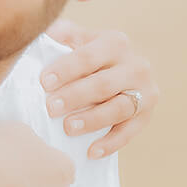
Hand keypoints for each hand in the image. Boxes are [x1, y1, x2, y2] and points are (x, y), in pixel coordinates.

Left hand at [42, 21, 158, 159]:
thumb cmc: (86, 55)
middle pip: (104, 84)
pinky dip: (111, 143)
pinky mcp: (146, 115)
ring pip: (119, 108)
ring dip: (92, 120)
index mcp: (116, 42)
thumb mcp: (75, 38)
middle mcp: (136, 65)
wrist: (116, 71)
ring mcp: (145, 91)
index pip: (89, 56)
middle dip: (76, 96)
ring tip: (68, 128)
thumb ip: (59, 35)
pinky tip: (91, 152)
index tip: (44, 82)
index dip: (66, 69)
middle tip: (50, 108)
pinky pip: (130, 132)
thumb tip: (40, 34)